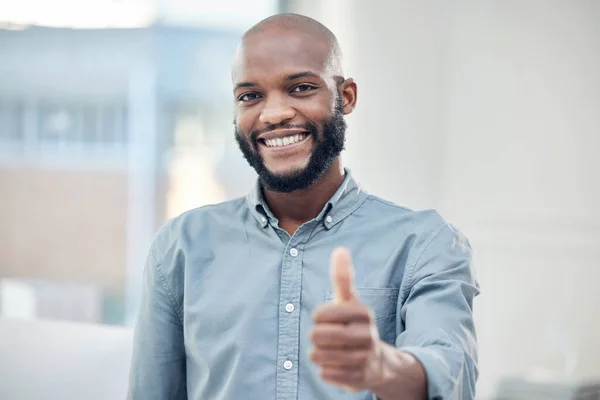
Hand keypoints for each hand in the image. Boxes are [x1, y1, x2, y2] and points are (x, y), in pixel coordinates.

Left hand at [309, 247, 387, 391]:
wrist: (378, 361)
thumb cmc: (355, 324)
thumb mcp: (349, 301)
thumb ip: (342, 277)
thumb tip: (340, 250)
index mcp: (363, 313)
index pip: (321, 314)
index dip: (319, 317)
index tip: (328, 318)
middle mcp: (367, 335)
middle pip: (317, 336)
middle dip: (316, 337)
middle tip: (327, 337)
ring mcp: (364, 358)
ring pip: (319, 356)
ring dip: (319, 354)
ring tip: (331, 351)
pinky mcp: (359, 379)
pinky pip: (326, 374)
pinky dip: (326, 371)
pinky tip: (337, 365)